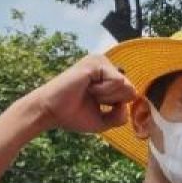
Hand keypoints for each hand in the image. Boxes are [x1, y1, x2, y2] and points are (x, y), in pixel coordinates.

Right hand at [21, 55, 137, 133]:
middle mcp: (105, 65)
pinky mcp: (96, 63)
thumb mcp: (105, 120)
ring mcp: (101, 61)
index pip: (131, 94)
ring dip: (108, 97)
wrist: (50, 112)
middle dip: (114, 102)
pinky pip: (118, 81)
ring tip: (89, 92)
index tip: (96, 104)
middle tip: (91, 98)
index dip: (117, 106)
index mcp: (107, 76)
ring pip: (126, 85)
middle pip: (131, 90)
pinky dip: (105, 92)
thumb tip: (132, 97)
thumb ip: (123, 114)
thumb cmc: (74, 115)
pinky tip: (88, 88)